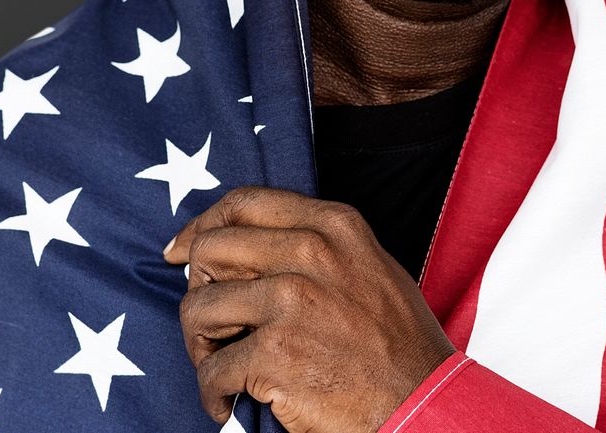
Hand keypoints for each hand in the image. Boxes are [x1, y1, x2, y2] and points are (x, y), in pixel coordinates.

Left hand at [163, 185, 455, 432]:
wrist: (424, 402)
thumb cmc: (396, 340)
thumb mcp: (366, 264)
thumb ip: (314, 243)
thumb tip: (243, 244)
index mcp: (332, 224)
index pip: (243, 203)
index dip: (202, 226)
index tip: (181, 251)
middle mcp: (310, 252)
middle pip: (211, 250)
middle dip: (197, 288)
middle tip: (209, 324)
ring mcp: (291, 301)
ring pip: (199, 308)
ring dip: (198, 344)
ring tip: (218, 365)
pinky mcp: (275, 354)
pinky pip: (212, 369)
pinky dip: (211, 392)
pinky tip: (226, 402)